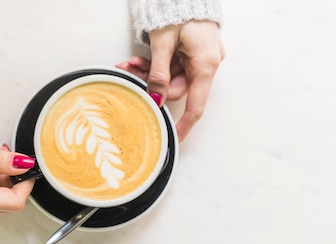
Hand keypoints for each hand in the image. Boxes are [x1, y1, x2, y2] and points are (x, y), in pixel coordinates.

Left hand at [117, 20, 223, 140]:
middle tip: (129, 75)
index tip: (175, 138)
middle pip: (178, 89)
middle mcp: (207, 63)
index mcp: (205, 64)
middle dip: (152, 85)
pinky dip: (157, 64)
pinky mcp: (194, 51)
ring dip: (149, 73)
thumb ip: (157, 74)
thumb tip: (154, 99)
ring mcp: (201, 57)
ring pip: (172, 77)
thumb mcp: (163, 43)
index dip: (184, 125)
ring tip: (129, 63)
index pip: (196, 105)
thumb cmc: (178, 10)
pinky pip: (173, 65)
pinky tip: (138, 59)